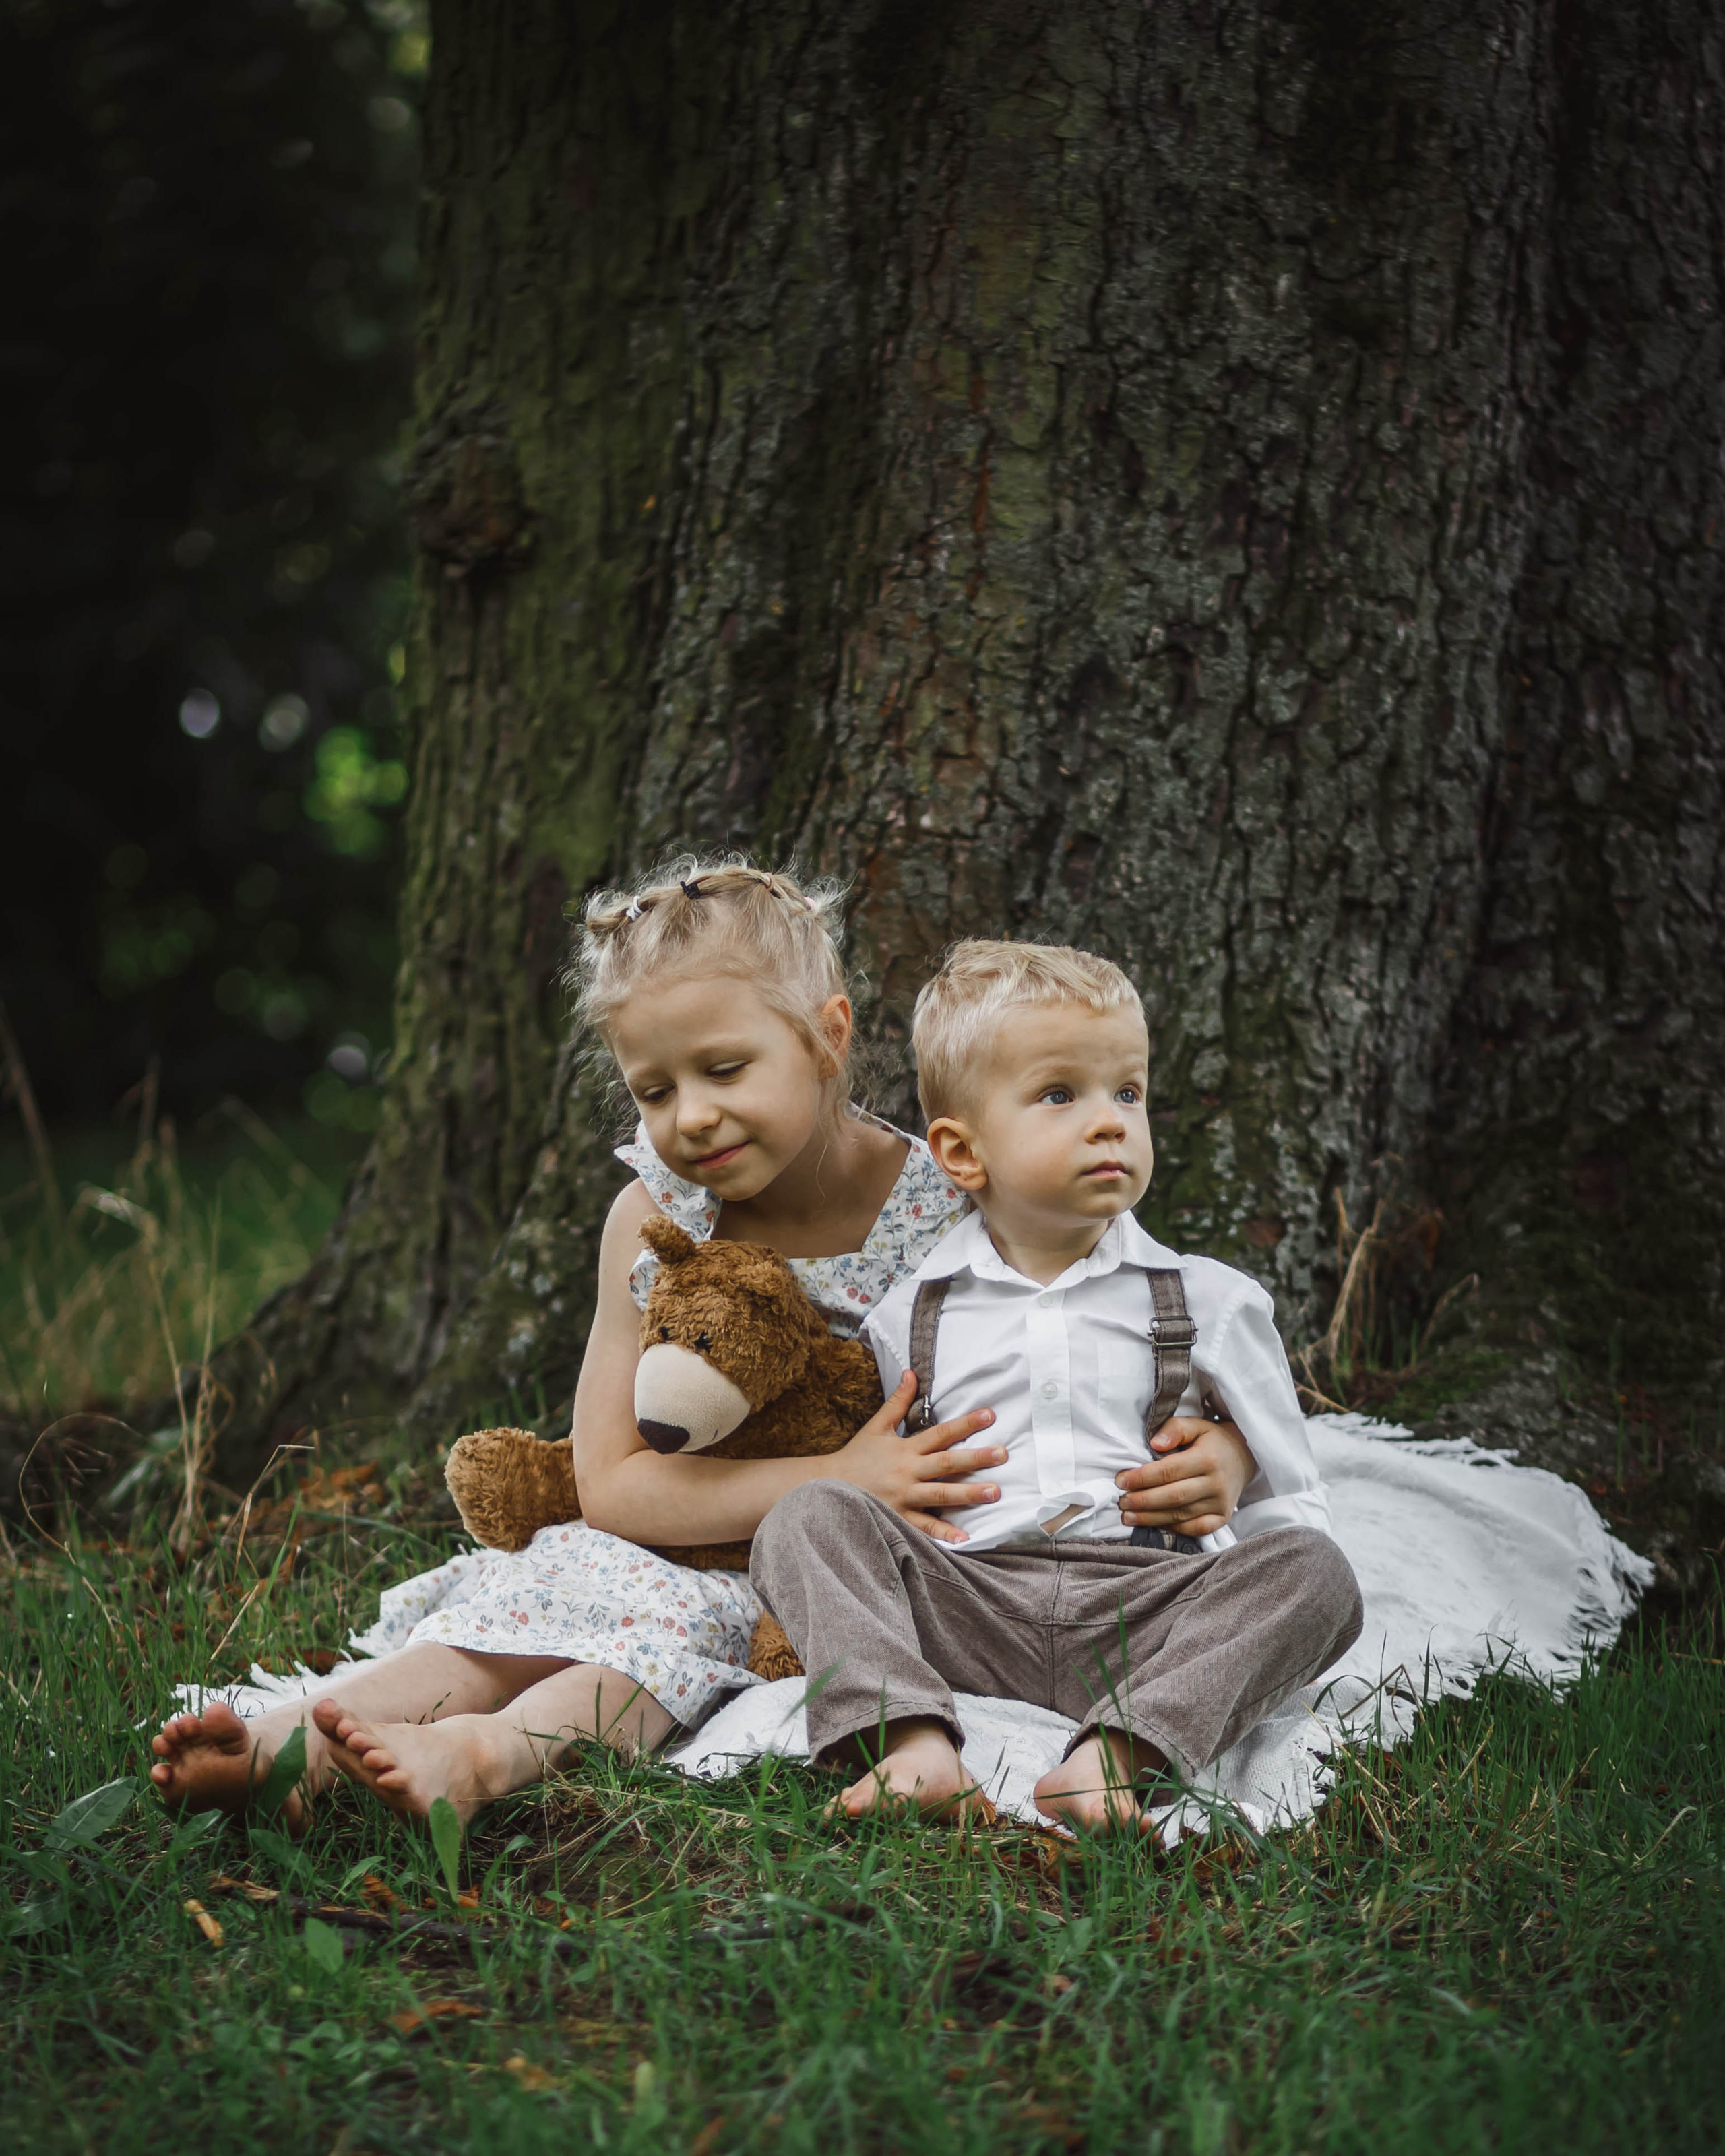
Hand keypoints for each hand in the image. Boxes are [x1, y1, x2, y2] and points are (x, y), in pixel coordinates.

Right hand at [830, 1371, 1004, 1542]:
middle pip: (946, 1464)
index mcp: (905, 1448)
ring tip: (995, 1493)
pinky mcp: (898, 1518)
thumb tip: (912, 1373)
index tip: (990, 1415)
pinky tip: (964, 1539)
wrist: (825, 1486)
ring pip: (940, 1496)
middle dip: (976, 1458)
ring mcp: (903, 1497)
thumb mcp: (876, 1426)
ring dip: (968, 1494)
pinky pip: (923, 1528)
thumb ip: (897, 1402)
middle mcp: (907, 1472)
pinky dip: (943, 1534)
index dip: (965, 1424)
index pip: (940, 1433)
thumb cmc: (856, 1456)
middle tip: (1003, 1454)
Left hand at [1114, 1417, 1253, 1537]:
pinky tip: (1154, 1524)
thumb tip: (1155, 1444)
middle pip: (1173, 1496)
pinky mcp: (1222, 1517)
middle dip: (1142, 1501)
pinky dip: (1173, 1529)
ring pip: (1181, 1515)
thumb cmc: (1211, 1441)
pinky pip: (1195, 1529)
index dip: (1141, 1478)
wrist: (1243, 1457)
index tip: (1120, 1480)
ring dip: (1151, 1518)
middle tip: (1121, 1502)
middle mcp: (1216, 1483)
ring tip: (1128, 1516)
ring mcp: (1221, 1503)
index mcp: (1208, 1458)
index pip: (1168, 1471)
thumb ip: (1174, 1429)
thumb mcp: (1195, 1425)